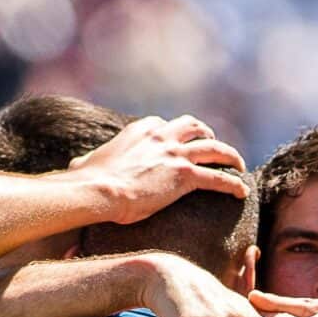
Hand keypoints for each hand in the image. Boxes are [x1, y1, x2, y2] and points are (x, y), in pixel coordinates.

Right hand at [72, 116, 248, 224]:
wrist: (99, 190)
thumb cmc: (87, 181)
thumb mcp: (85, 163)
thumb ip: (87, 162)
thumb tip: (76, 168)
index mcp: (139, 131)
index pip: (163, 124)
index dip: (173, 132)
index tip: (177, 141)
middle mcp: (160, 136)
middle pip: (193, 126)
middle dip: (206, 133)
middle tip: (214, 145)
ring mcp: (175, 154)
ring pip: (214, 148)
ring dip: (229, 155)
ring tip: (238, 165)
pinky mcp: (185, 175)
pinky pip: (218, 178)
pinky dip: (232, 184)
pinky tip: (241, 192)